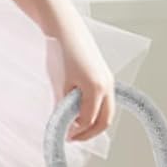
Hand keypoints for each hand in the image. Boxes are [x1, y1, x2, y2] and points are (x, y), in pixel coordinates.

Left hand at [44, 23, 116, 142]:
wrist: (65, 29)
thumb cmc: (61, 52)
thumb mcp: (58, 84)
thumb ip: (62, 108)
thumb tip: (62, 124)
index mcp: (95, 89)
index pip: (88, 121)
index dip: (76, 132)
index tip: (66, 137)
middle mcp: (107, 86)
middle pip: (105, 120)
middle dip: (90, 132)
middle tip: (74, 137)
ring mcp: (108, 80)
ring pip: (107, 111)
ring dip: (94, 122)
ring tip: (76, 125)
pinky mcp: (105, 75)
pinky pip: (105, 99)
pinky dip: (96, 109)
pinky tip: (80, 109)